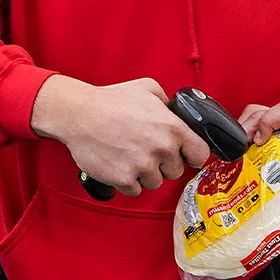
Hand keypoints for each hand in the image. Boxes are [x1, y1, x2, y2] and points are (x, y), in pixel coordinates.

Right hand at [31, 76, 210, 197]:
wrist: (78, 114)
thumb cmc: (111, 100)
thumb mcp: (148, 88)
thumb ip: (168, 104)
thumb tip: (178, 115)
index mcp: (173, 128)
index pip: (201, 154)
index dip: (192, 155)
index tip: (185, 155)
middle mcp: (161, 149)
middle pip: (175, 171)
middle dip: (163, 163)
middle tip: (146, 150)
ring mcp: (142, 166)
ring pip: (155, 183)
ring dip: (145, 174)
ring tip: (130, 156)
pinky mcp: (123, 179)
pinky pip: (135, 190)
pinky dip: (128, 182)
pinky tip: (119, 165)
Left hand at [237, 101, 279, 194]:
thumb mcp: (276, 170)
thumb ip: (259, 166)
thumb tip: (234, 177)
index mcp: (275, 130)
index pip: (254, 113)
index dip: (242, 123)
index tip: (235, 141)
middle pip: (265, 109)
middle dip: (251, 122)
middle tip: (246, 141)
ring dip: (270, 120)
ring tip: (262, 140)